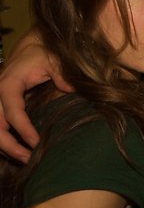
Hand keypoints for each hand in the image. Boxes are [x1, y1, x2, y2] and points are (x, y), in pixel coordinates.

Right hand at [0, 34, 73, 161]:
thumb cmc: (44, 54)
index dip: (23, 129)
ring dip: (6, 147)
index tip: (36, 143)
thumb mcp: (54, 60)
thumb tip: (71, 89)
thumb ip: (61, 74)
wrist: (32, 47)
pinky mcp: (0, 106)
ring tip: (26, 160)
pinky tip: (19, 151)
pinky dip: (5, 141)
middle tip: (29, 159)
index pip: (12, 111)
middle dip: (9, 146)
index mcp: (8, 84)